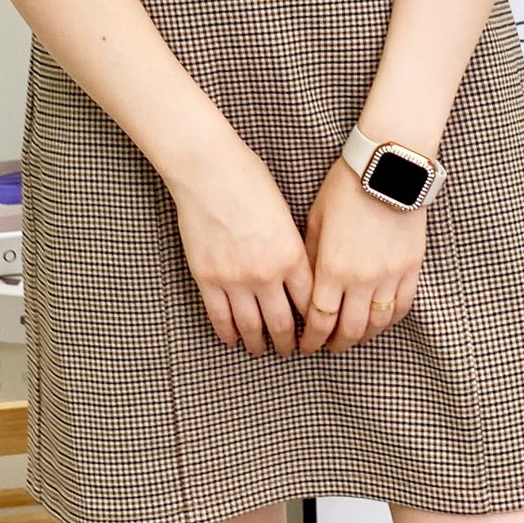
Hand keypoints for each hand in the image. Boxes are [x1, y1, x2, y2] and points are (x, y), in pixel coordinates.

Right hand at [168, 145, 313, 356]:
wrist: (208, 170)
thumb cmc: (250, 181)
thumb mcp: (285, 215)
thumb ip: (292, 248)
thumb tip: (296, 274)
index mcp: (291, 255)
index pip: (310, 303)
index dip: (315, 323)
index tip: (316, 332)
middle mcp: (266, 274)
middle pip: (283, 323)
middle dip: (288, 343)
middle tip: (290, 351)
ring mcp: (235, 279)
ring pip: (251, 327)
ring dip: (258, 344)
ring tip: (260, 350)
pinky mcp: (207, 278)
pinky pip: (219, 317)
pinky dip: (227, 333)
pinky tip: (232, 340)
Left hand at [298, 156, 425, 353]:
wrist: (389, 168)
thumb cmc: (346, 188)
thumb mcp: (316, 221)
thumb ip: (311, 259)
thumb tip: (305, 287)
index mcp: (332, 269)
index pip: (320, 320)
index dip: (311, 338)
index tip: (306, 344)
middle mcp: (362, 279)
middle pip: (349, 329)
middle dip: (335, 344)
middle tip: (327, 348)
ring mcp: (390, 275)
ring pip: (377, 323)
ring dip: (363, 336)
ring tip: (352, 338)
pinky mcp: (411, 268)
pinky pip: (402, 305)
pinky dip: (390, 319)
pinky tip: (380, 321)